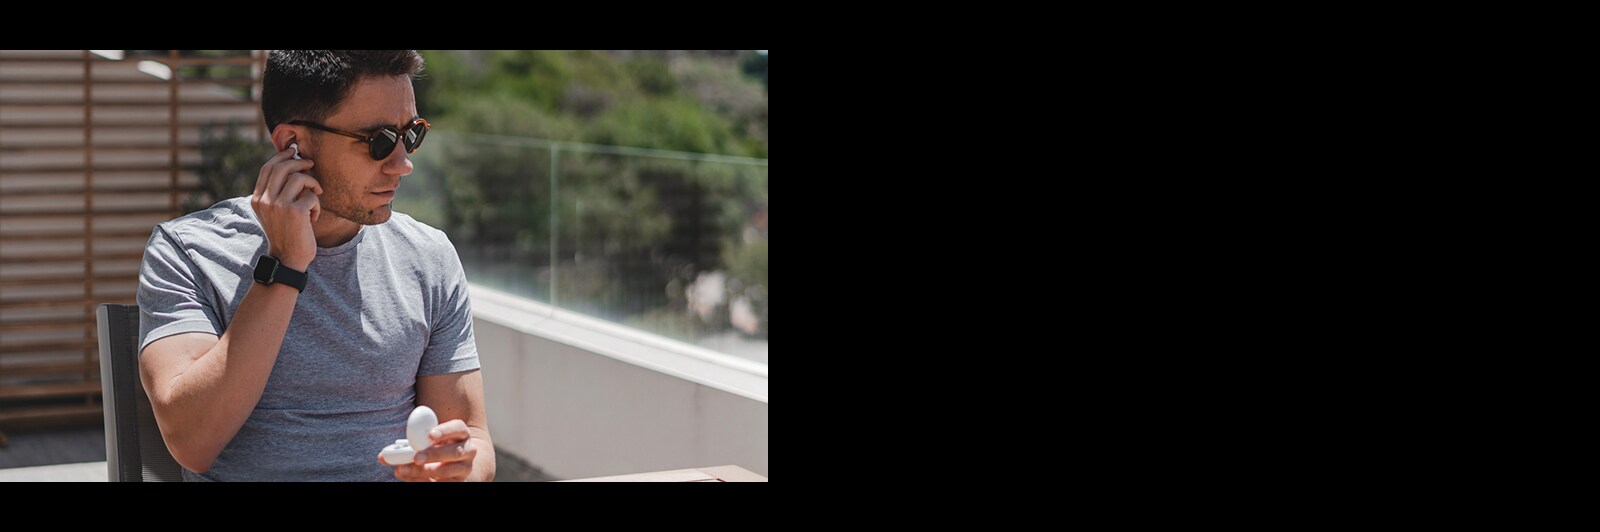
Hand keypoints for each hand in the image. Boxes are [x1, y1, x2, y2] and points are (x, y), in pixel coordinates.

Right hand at [251, 147, 319, 270]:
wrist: (288, 259)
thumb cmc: (286, 233)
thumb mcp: (274, 212)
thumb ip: (277, 192)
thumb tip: (292, 164)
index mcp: (257, 198)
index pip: (267, 168)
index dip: (282, 157)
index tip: (294, 152)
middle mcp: (265, 200)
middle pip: (282, 167)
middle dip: (299, 162)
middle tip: (311, 165)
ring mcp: (279, 205)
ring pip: (299, 178)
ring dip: (312, 183)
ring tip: (316, 195)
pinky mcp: (295, 212)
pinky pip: (311, 196)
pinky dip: (317, 204)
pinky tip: (314, 217)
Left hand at [381, 419, 478, 481]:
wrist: (453, 462)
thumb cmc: (435, 446)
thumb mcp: (428, 439)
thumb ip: (411, 441)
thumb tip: (383, 456)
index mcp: (461, 433)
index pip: (458, 428)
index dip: (445, 431)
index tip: (430, 435)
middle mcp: (468, 450)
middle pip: (455, 452)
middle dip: (434, 454)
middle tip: (416, 457)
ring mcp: (465, 468)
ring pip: (447, 471)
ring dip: (423, 471)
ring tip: (403, 469)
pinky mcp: (458, 482)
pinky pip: (440, 483)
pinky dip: (421, 480)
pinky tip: (409, 477)